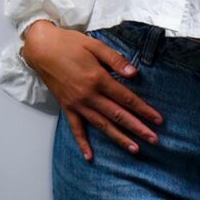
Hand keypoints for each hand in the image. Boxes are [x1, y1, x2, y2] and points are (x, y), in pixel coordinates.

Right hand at [22, 20, 163, 161]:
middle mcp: (88, 95)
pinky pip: (75, 128)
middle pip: (118, 115)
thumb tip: (135, 74)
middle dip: (137, 128)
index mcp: (98, 78)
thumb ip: (116, 60)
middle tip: (154, 139)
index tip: (158, 119)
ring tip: (134, 149)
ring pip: (101, 125)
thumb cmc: (69, 43)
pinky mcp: (66, 107)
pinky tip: (89, 156)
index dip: (144, 109)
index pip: (126, 98)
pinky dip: (82, 143)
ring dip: (119, 138)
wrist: (41, 48)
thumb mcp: (95, 45)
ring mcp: (77, 104)